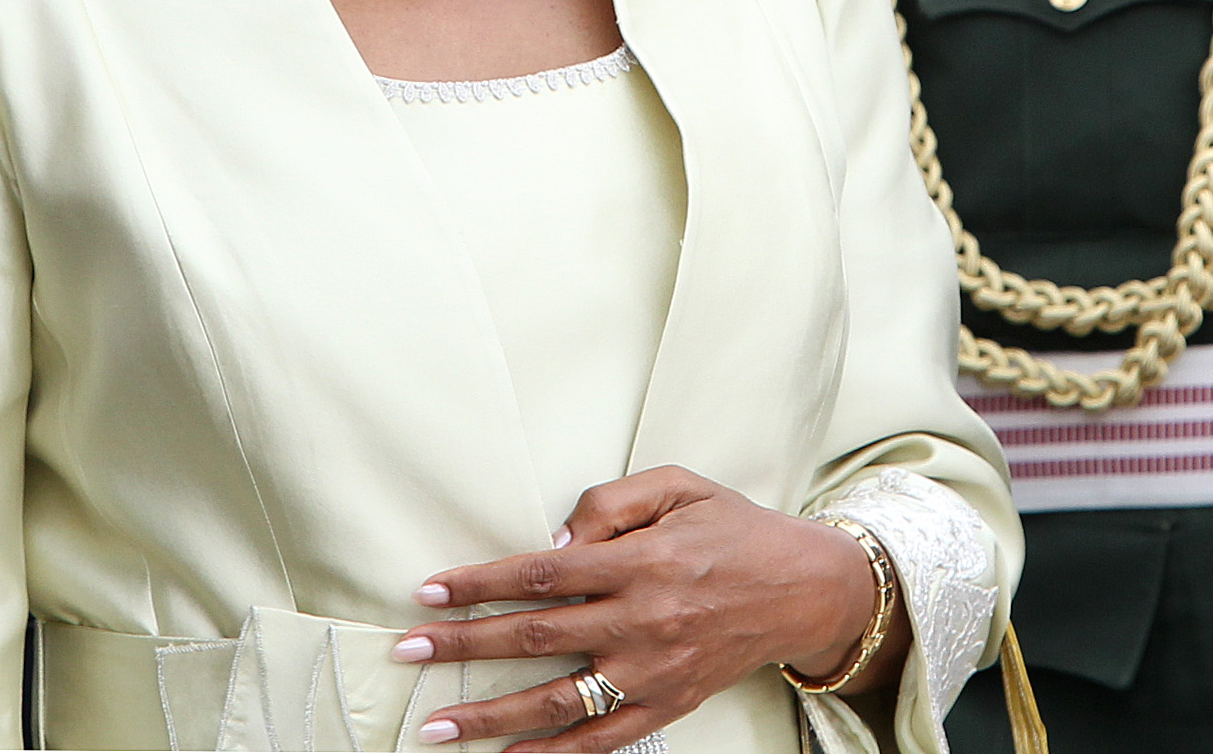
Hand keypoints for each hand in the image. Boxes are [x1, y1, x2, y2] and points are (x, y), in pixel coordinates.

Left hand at [394, 466, 892, 748]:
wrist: (805, 588)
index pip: (542, 573)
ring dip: (493, 717)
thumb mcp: (678, 485)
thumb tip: (549, 543)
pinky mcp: (669, 705)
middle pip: (537, 637)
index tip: (429, 592)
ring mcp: (655, 671)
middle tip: (407, 650)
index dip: (481, 584)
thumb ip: (610, 503)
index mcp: (642, 561)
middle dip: (466, 646)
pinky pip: (603, 741)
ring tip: (436, 726)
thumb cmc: (734, 527)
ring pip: (560, 702)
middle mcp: (644, 621)